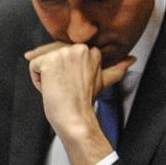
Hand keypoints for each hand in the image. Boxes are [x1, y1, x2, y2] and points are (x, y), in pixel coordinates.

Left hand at [24, 41, 132, 164]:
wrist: (76, 117)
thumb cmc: (85, 101)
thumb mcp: (103, 80)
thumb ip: (117, 67)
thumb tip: (132, 59)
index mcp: (90, 49)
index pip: (66, 49)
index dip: (65, 68)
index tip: (72, 82)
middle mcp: (78, 47)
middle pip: (52, 52)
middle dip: (55, 71)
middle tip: (67, 86)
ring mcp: (62, 53)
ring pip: (42, 58)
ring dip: (47, 75)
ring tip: (61, 86)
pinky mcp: (48, 61)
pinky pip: (33, 66)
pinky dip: (38, 80)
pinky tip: (52, 88)